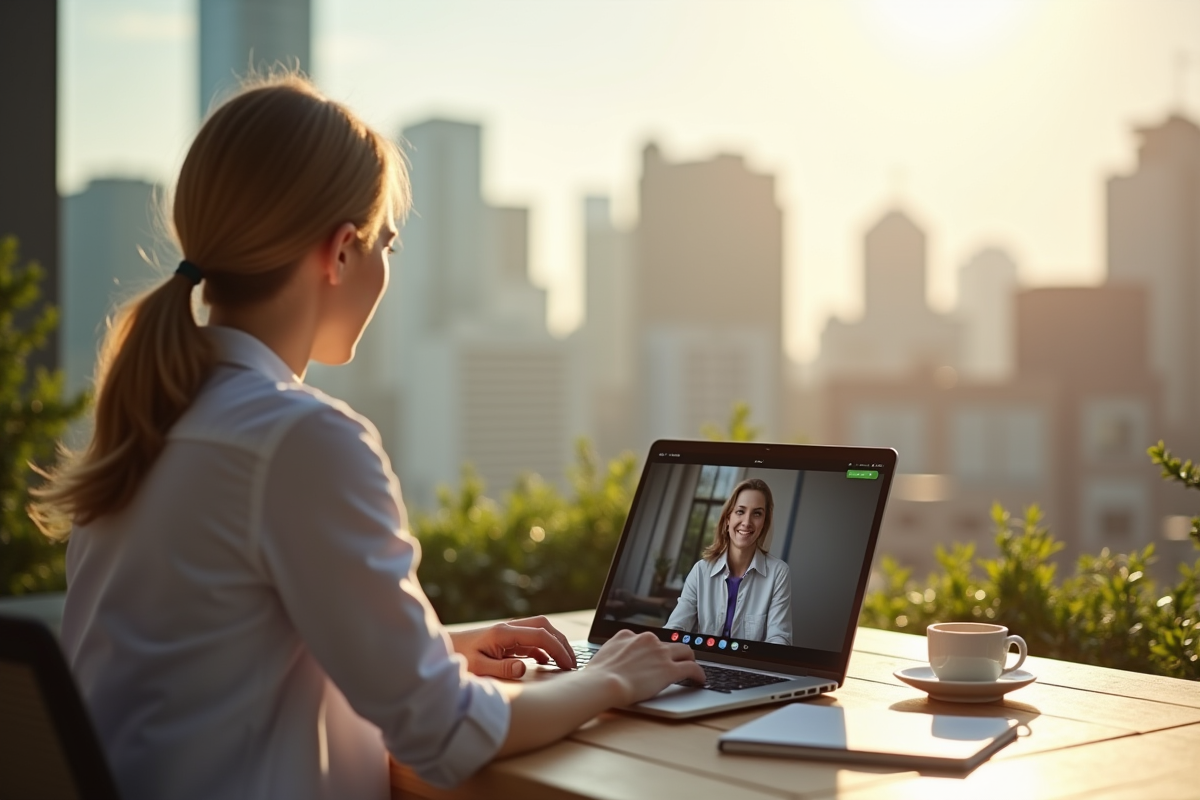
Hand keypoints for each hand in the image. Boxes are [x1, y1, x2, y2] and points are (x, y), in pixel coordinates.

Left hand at [449, 615, 575, 678]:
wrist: (440, 651)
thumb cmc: (456, 659)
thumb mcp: (477, 667)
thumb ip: (501, 668)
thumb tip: (524, 667)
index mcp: (504, 633)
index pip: (540, 635)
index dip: (558, 648)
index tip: (568, 665)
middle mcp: (508, 629)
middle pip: (544, 627)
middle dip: (562, 642)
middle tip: (573, 662)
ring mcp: (507, 634)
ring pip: (539, 631)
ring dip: (554, 644)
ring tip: (565, 663)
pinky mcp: (505, 641)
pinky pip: (530, 641)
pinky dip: (542, 649)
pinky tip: (546, 662)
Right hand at [585, 629, 706, 705]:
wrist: (603, 683)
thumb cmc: (597, 676)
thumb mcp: (603, 655)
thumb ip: (613, 653)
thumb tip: (613, 660)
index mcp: (628, 635)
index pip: (647, 640)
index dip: (654, 650)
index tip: (656, 656)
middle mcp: (646, 639)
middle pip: (669, 642)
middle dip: (675, 651)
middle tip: (678, 661)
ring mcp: (660, 653)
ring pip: (685, 650)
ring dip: (689, 659)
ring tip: (692, 669)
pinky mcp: (669, 669)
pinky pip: (692, 668)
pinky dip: (699, 674)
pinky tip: (700, 680)